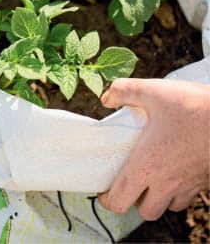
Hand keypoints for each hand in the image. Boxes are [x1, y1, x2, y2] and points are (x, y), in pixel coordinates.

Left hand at [98, 78, 209, 220]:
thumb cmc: (193, 106)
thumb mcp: (152, 91)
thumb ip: (124, 91)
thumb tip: (107, 98)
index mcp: (146, 166)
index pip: (120, 200)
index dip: (108, 199)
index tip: (104, 189)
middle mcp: (166, 182)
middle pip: (145, 211)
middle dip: (134, 201)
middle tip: (128, 181)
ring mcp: (187, 185)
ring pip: (168, 206)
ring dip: (157, 197)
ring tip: (151, 176)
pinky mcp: (203, 181)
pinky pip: (188, 197)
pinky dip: (178, 191)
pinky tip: (175, 170)